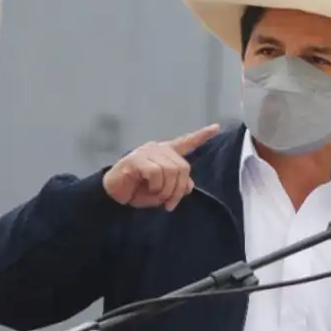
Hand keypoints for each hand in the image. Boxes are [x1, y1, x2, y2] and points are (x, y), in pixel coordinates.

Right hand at [102, 124, 219, 210]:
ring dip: (165, 190)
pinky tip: (146, 188)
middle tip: (169, 203)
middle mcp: (158, 149)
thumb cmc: (138, 191)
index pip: (186, 142)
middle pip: (183, 168)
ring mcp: (147, 152)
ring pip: (171, 171)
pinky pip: (156, 173)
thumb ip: (178, 186)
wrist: (114, 195)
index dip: (201, 136)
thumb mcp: (163, 192)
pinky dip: (154, 186)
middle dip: (178, 189)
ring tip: (155, 196)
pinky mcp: (137, 159)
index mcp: (166, 154)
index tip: (216, 127)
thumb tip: (189, 185)